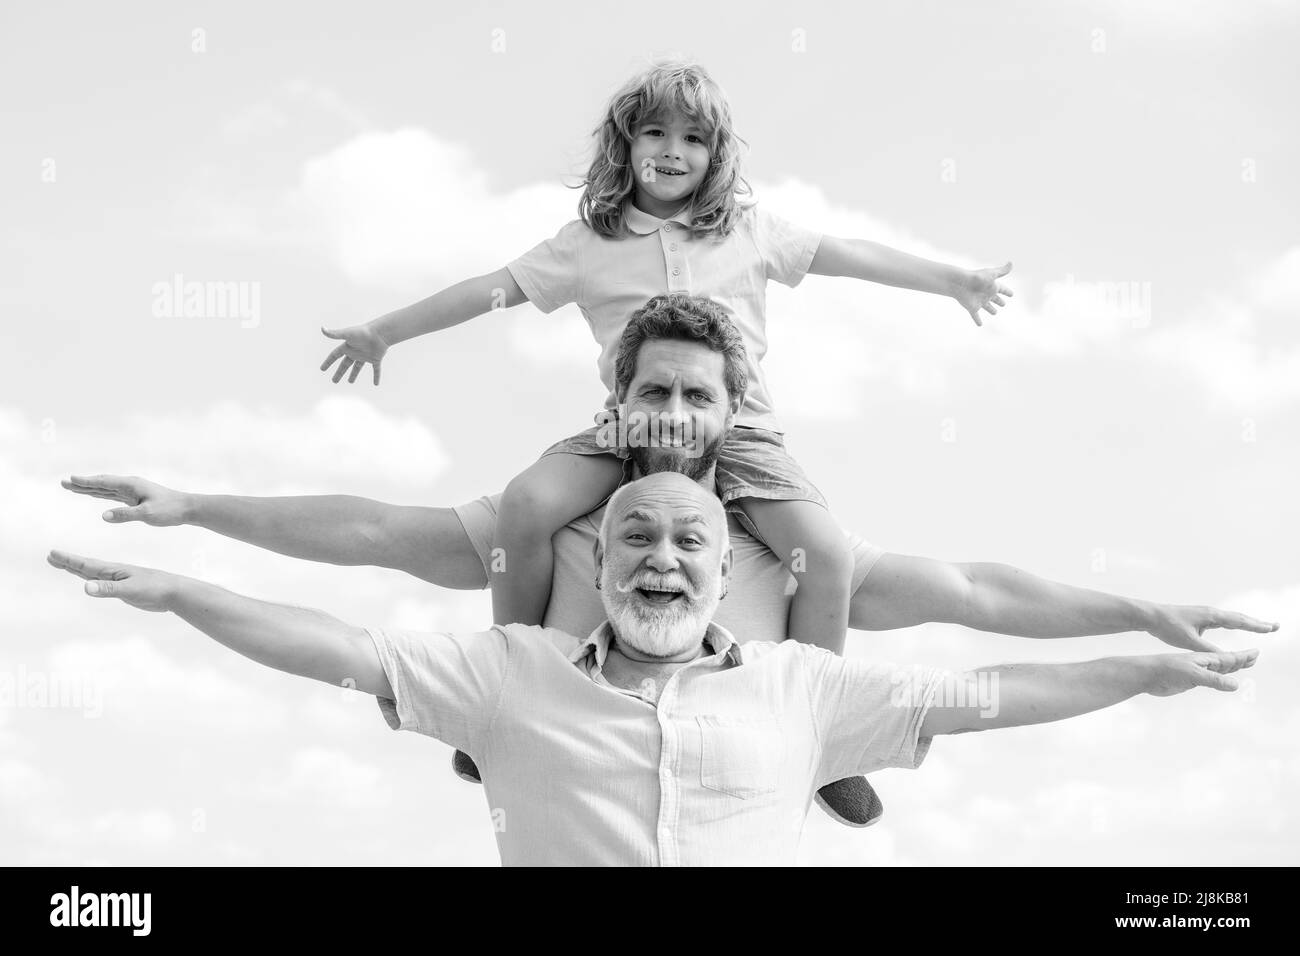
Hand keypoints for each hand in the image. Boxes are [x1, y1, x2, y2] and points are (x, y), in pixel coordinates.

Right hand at [47, 550, 177, 611]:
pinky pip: (104, 583)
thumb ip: (109, 589)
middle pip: (86, 567)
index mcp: (114, 571)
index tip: (52, 553)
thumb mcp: (130, 590)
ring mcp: (120, 580)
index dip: (69, 561)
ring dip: (78, 569)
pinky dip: (93, 580)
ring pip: (94, 574)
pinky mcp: (126, 588)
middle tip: (52, 556)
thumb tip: (86, 587)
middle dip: (68, 562)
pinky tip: (92, 582)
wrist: (174, 591)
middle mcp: (115, 573)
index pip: (86, 565)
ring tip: (66, 565)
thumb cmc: (154, 589)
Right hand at [61, 474, 190, 525]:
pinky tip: (95, 493)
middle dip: (82, 483)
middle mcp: (130, 485)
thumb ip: (125, 515)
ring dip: (89, 488)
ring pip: (106, 488)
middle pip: (101, 483)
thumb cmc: (169, 510)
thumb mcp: (147, 515)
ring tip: (73, 486)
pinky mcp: (135, 497)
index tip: (70, 480)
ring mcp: (132, 490)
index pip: (104, 483)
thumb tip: (103, 516)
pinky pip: (113, 494)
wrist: (187, 509)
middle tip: (64, 483)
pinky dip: (101, 493)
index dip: (86, 482)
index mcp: (131, 485)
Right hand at [320, 322, 388, 384]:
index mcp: (347, 347)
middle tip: (334, 381)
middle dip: (339, 372)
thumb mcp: (347, 334)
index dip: (328, 362)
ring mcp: (366, 356)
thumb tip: (322, 328)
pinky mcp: (376, 359)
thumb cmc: (363, 332)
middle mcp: (355, 352)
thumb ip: (335, 334)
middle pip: (345, 364)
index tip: (322, 369)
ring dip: (354, 375)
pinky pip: (376, 369)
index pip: (335, 355)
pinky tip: (376, 384)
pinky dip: (376, 376)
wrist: (380, 333)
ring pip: (358, 367)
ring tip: (350, 382)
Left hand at [954, 262, 1013, 326]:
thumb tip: (1011, 263)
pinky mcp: (972, 308)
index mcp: (992, 286)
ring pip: (987, 307)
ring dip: (991, 310)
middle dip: (999, 301)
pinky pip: (976, 316)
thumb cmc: (977, 278)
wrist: (960, 283)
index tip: (1012, 294)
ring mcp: (980, 301)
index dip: (1007, 292)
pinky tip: (980, 325)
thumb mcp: (992, 274)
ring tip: (994, 312)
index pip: (1002, 289)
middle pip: (995, 299)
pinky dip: (977, 320)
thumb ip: (1002, 271)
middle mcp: (986, 294)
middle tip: (1003, 304)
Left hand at [1142, 648, 1258, 696]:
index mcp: (1204, 656)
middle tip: (1256, 655)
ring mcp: (1194, 665)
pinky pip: (1208, 669)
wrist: (1144, 671)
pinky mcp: (1187, 672)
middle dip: (1242, 656)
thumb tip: (1237, 685)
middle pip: (1226, 656)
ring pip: (1217, 661)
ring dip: (1232, 661)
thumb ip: (1213, 680)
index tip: (1257, 653)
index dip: (1244, 655)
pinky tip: (1217, 670)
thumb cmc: (1165, 669)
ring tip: (1243, 660)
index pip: (1229, 655)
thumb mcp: (1191, 675)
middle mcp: (1201, 658)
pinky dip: (1218, 669)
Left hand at [1147, 603, 1278, 651]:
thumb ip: (1208, 650)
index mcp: (1211, 616)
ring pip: (1231, 618)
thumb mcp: (1189, 641)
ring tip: (1260, 626)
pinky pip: (1222, 620)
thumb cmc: (1168, 627)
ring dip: (1247, 622)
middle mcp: (1211, 612)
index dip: (1256, 626)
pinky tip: (1234, 626)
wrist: (1151, 616)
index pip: (1239, 621)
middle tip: (1275, 626)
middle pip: (1239, 617)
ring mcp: (1205, 614)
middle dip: (1257, 623)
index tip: (1271, 629)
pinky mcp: (1199, 617)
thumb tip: (1226, 659)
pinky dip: (1234, 622)